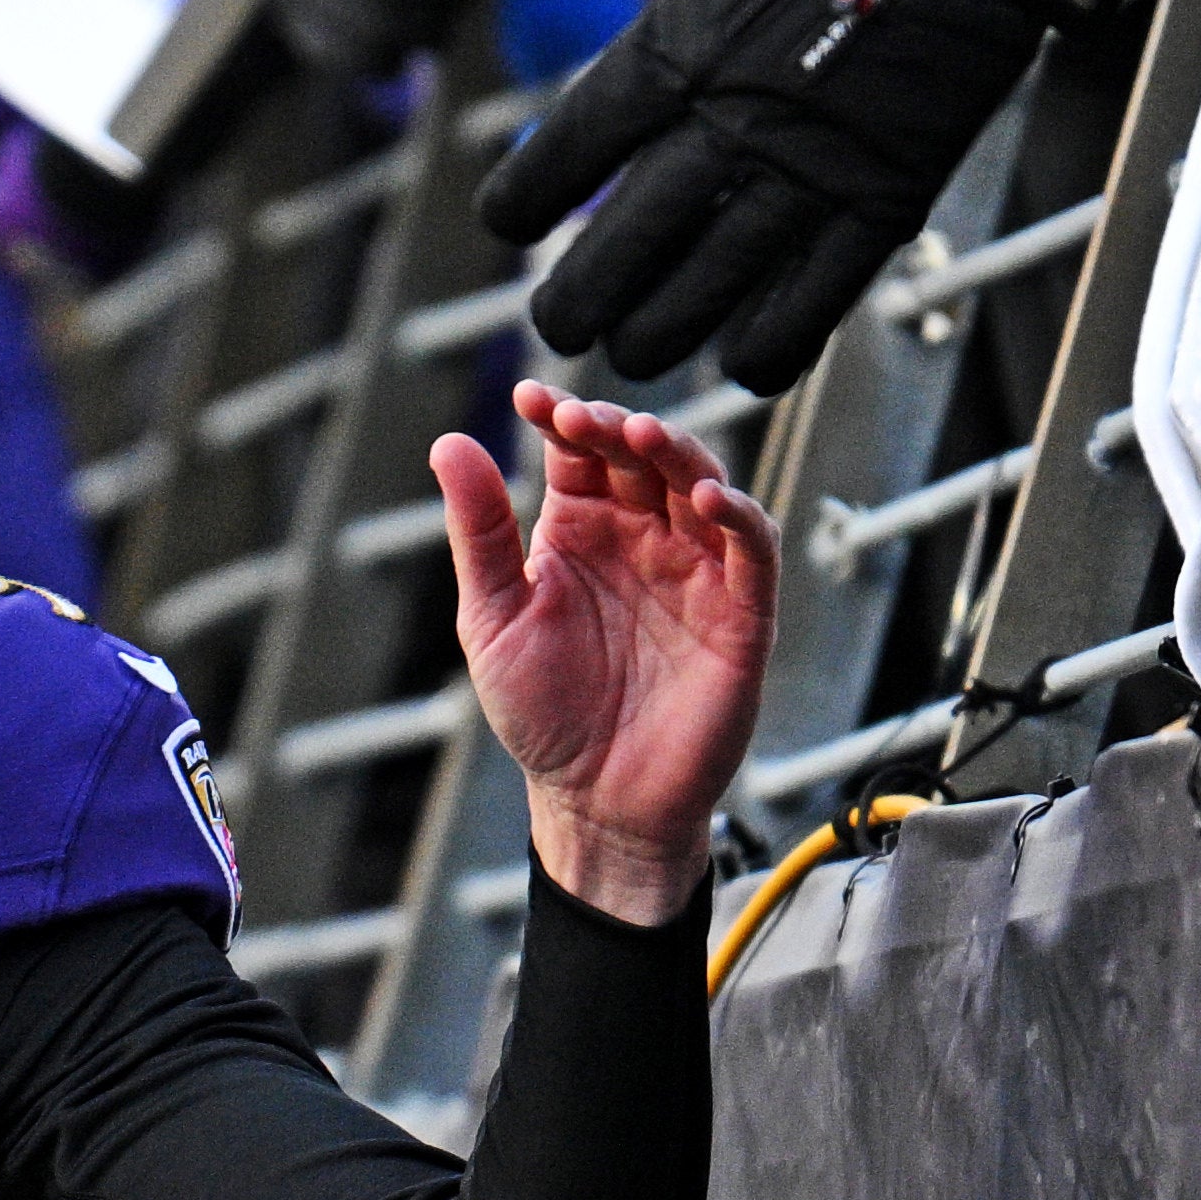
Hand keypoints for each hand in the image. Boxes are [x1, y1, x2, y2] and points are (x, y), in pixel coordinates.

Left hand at [438, 385, 775, 925]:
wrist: (596, 801)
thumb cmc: (543, 712)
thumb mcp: (494, 617)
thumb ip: (480, 533)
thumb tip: (449, 442)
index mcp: (581, 529)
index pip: (580, 451)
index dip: (562, 417)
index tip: (530, 398)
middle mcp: (642, 536)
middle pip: (643, 456)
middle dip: (617, 428)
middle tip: (586, 418)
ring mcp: (694, 569)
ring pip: (701, 485)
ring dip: (678, 454)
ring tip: (644, 436)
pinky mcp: (740, 612)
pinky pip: (751, 549)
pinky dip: (737, 515)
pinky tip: (705, 499)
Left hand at [478, 0, 1200, 391]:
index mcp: (679, 48)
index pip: (568, 150)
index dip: (523, 199)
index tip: (509, 221)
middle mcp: (731, 126)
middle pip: (620, 251)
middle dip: (574, 302)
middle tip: (557, 322)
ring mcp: (809, 176)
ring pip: (702, 297)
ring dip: (654, 337)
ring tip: (634, 347)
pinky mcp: (882, 207)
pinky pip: (809, 310)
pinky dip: (766, 350)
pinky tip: (741, 361)